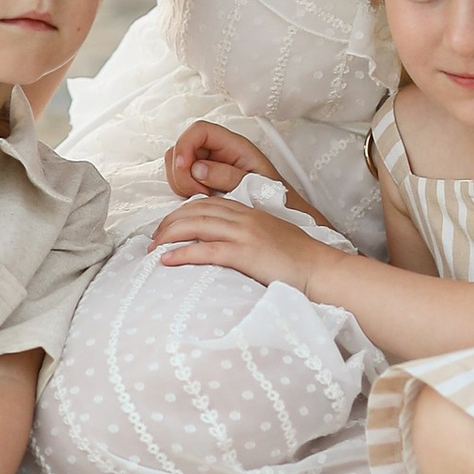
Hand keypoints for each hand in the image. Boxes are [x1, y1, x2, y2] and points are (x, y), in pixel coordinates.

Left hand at [152, 195, 325, 291]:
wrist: (321, 269)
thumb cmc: (299, 260)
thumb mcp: (271, 237)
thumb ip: (249, 234)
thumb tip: (229, 245)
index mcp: (249, 212)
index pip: (206, 204)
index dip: (181, 212)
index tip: (167, 226)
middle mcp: (243, 218)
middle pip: (195, 211)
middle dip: (169, 223)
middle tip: (152, 238)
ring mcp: (244, 235)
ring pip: (196, 226)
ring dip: (169, 236)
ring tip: (152, 248)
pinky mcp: (245, 254)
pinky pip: (205, 250)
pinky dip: (182, 254)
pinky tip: (167, 261)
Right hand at [163, 120, 282, 202]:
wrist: (281, 213)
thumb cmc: (273, 196)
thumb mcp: (255, 184)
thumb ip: (227, 175)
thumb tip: (198, 170)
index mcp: (233, 145)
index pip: (199, 130)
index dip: (186, 145)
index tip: (185, 166)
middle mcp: (217, 153)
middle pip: (182, 148)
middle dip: (183, 172)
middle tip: (200, 191)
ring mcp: (207, 168)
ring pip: (177, 166)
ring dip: (183, 184)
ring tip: (205, 197)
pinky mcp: (201, 183)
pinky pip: (181, 182)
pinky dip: (185, 192)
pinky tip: (203, 201)